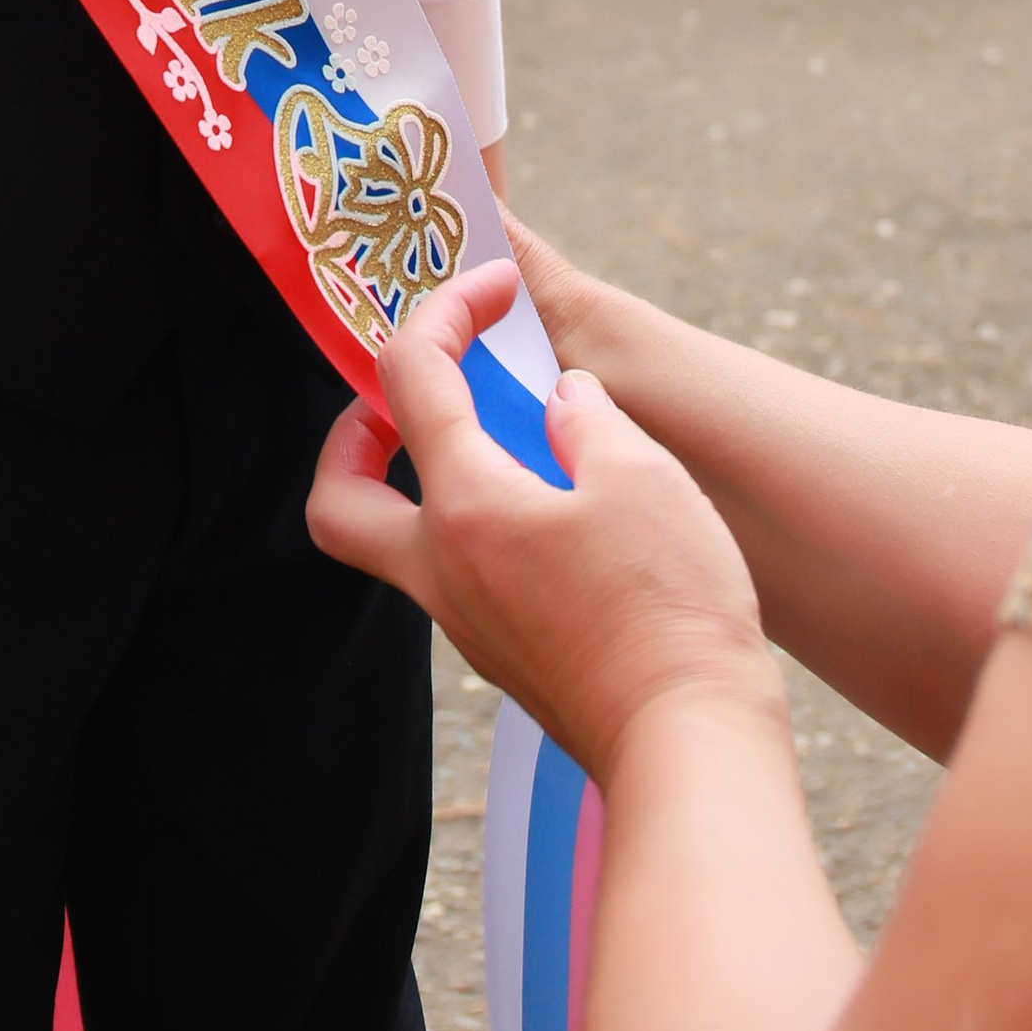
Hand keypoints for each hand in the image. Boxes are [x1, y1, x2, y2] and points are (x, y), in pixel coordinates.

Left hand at [306, 263, 778, 784]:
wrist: (691, 744)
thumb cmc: (669, 608)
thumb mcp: (641, 475)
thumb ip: (586, 418)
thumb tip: (561, 398)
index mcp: (466, 507)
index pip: (410, 377)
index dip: (445, 310)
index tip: (494, 287)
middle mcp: (444, 572)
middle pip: (340, 499)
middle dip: (355, 435)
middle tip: (411, 398)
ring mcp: (470, 625)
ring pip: (397, 547)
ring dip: (422, 484)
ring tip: (498, 442)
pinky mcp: (508, 659)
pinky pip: (458, 581)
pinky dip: (477, 532)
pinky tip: (550, 514)